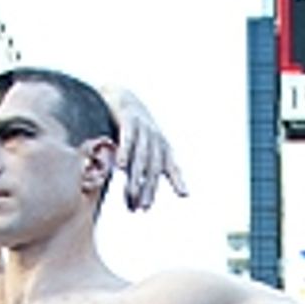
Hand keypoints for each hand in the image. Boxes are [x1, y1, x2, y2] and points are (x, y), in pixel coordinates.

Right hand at [111, 88, 187, 212]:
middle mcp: (155, 138)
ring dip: (136, 177)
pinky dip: (124, 152)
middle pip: (154, 167)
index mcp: (162, 146)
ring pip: (141, 156)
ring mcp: (142, 128)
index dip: (178, 179)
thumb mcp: (142, 150)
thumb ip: (141, 172)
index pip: (171, 165)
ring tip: (132, 195)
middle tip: (144, 207)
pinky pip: (127, 138)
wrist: (120, 96)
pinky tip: (120, 166)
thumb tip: (136, 200)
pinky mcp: (128, 119)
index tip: (184, 194)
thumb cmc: (132, 129)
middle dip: (149, 188)